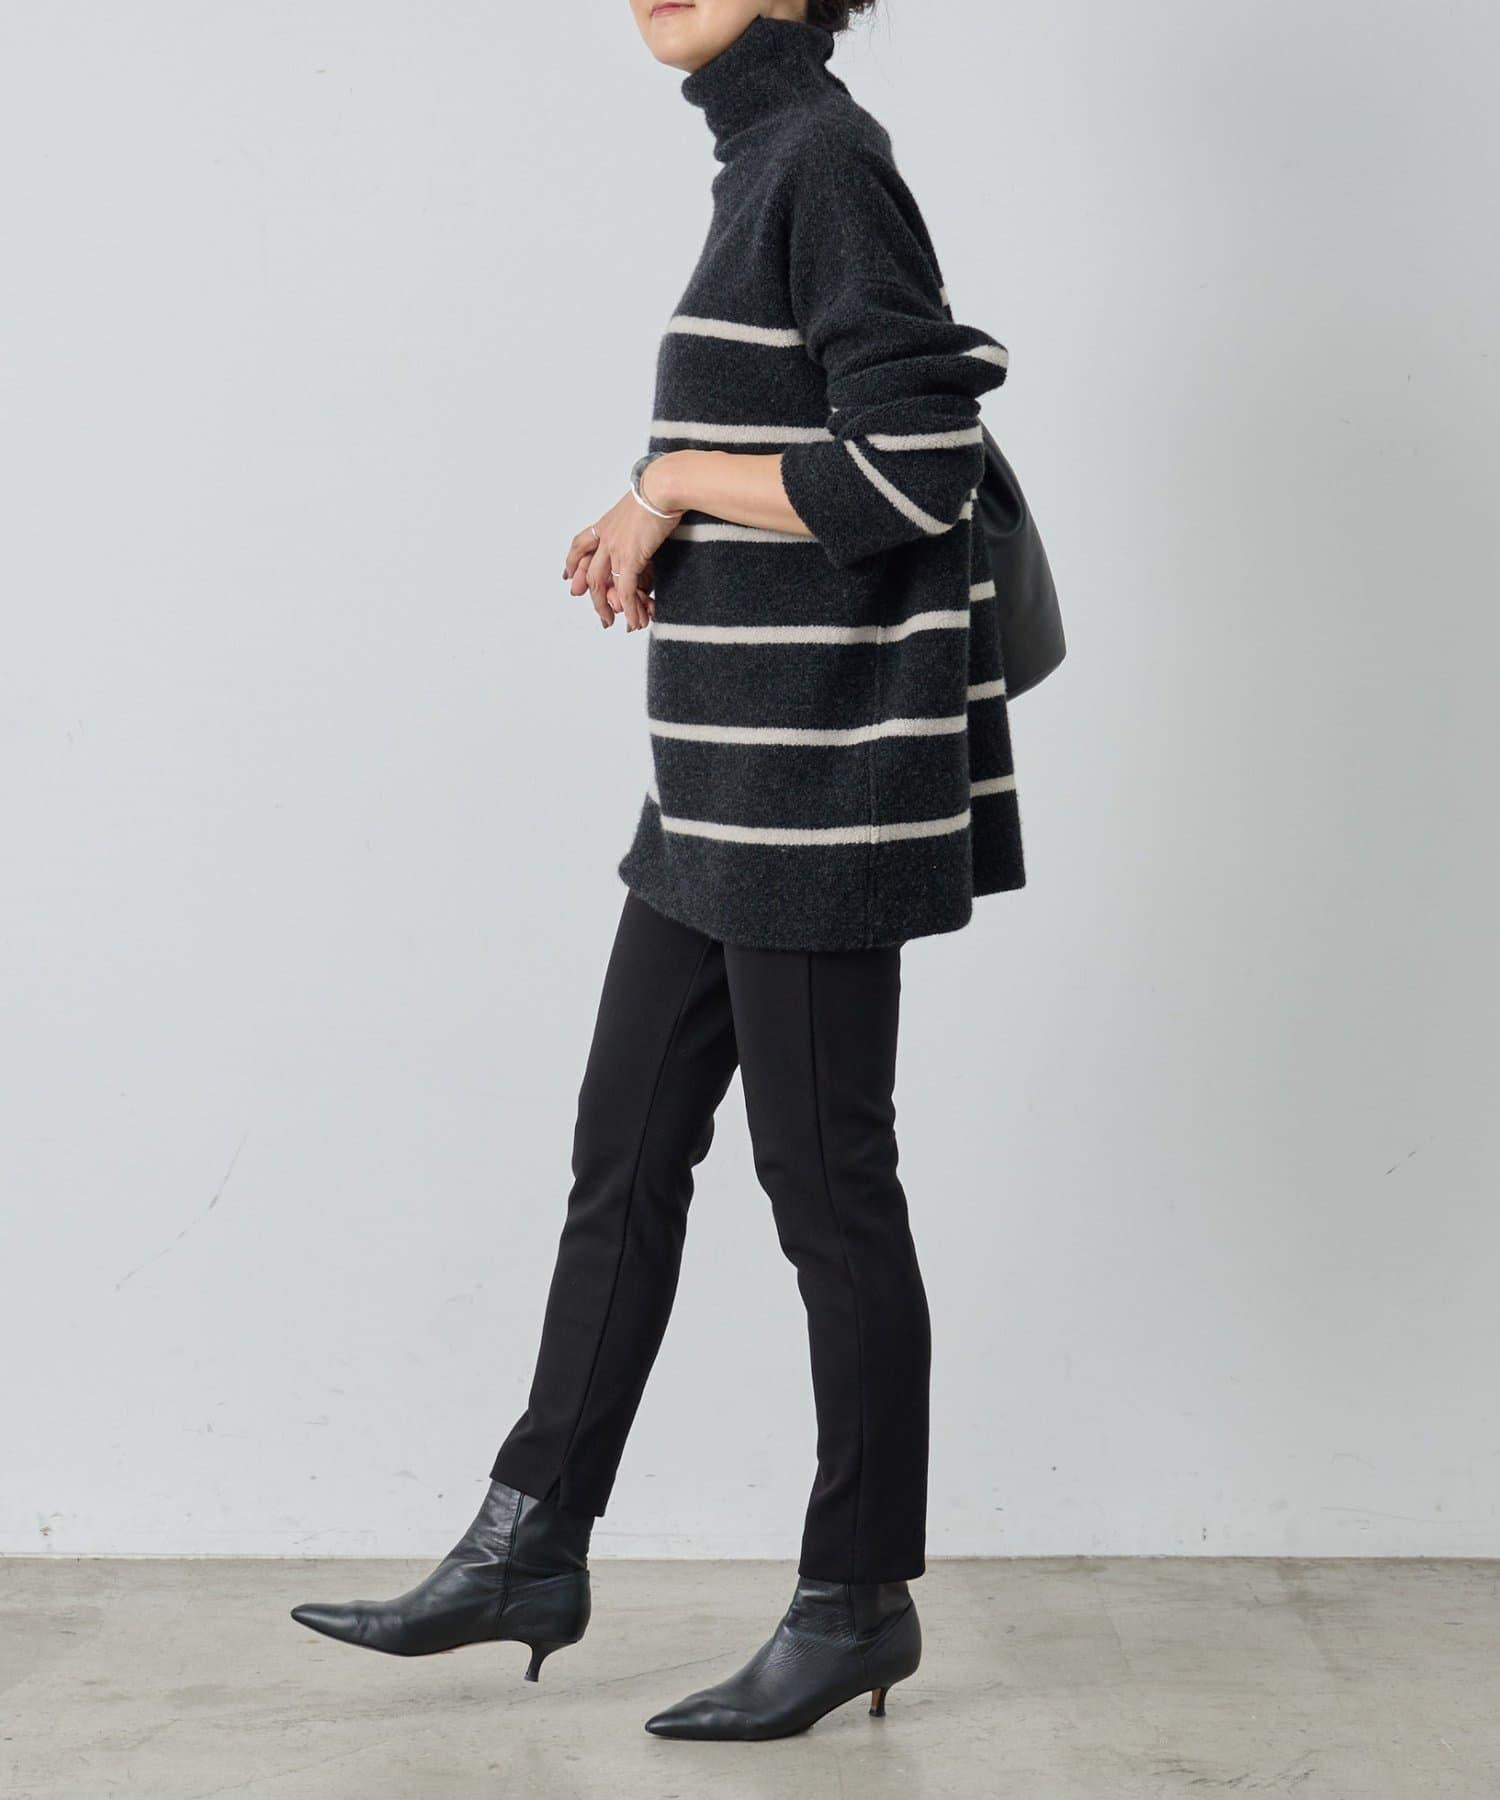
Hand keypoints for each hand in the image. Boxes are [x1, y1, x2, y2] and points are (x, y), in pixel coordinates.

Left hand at [563, 477, 681, 630]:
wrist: (664, 486)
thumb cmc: (659, 491)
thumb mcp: (639, 506)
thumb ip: (635, 522)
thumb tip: (645, 527)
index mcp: (606, 524)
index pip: (579, 545)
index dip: (572, 563)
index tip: (569, 578)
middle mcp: (606, 537)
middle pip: (590, 572)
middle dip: (592, 597)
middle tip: (601, 616)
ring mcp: (615, 548)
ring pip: (602, 585)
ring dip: (607, 608)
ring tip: (613, 624)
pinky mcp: (630, 557)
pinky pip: (625, 590)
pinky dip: (630, 608)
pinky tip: (635, 620)